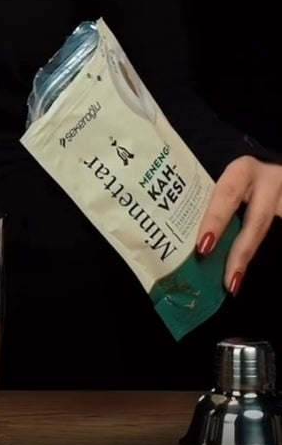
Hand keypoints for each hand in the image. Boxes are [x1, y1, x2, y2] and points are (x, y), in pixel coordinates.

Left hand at [196, 155, 281, 294]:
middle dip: (240, 253)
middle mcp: (269, 184)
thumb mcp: (219, 166)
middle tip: (227, 281)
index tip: (203, 246)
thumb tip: (173, 219)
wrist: (266, 160)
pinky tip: (244, 271)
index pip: (227, 195)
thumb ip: (205, 188)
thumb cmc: (234, 166)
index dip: (215, 221)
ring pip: (268, 230)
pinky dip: (263, 253)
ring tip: (233, 284)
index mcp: (243, 171)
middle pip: (257, 223)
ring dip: (250, 258)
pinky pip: (277, 232)